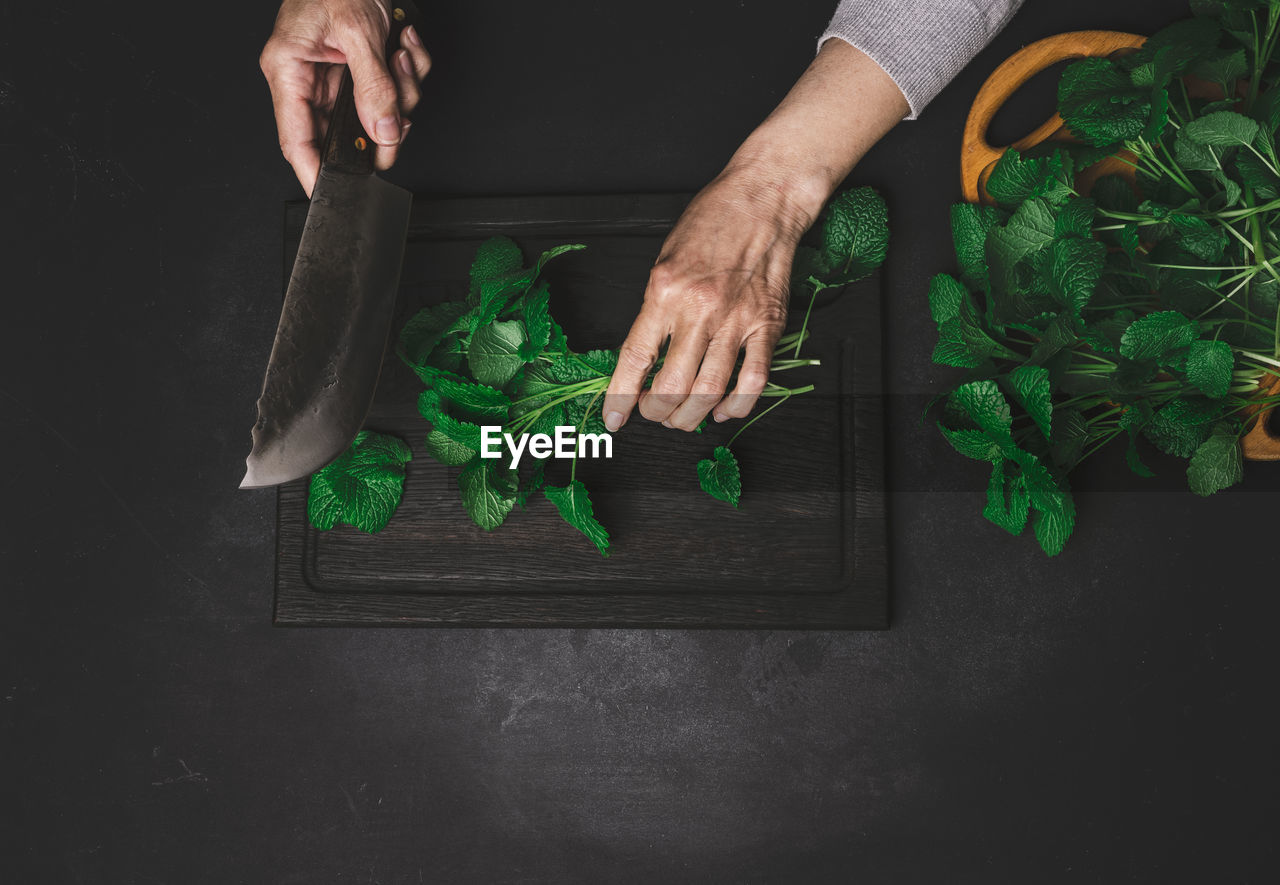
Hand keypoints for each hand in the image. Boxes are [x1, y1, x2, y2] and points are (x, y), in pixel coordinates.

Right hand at [259, 0, 430, 195]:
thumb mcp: (360, 32)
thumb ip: (374, 87)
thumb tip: (382, 132)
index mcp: (288, 70)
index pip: (297, 141)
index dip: (316, 173)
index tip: (335, 197)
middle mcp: (309, 77)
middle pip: (346, 132)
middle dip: (381, 126)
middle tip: (400, 119)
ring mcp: (338, 74)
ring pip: (377, 113)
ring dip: (403, 91)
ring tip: (401, 54)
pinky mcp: (363, 67)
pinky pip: (393, 90)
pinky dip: (409, 70)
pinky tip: (404, 43)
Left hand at [602, 169, 812, 432]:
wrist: (762, 200)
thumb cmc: (712, 222)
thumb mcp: (664, 260)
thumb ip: (654, 310)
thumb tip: (643, 358)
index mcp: (665, 291)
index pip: (635, 357)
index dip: (621, 397)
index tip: (614, 419)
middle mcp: (700, 309)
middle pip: (673, 385)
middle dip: (657, 412)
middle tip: (653, 414)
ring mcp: (737, 320)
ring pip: (710, 391)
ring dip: (691, 416)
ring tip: (682, 418)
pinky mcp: (768, 325)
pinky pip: (754, 380)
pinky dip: (736, 405)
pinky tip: (723, 409)